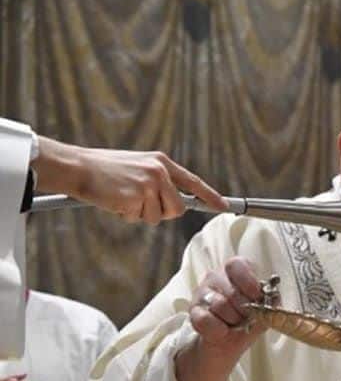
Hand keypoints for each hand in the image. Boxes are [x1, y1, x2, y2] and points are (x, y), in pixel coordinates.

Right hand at [34, 137, 226, 224]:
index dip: (210, 196)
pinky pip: (139, 218)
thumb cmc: (104, 169)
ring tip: (123, 198)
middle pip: (178, 208)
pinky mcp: (136, 197)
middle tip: (141, 204)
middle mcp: (159, 172)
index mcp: (161, 162)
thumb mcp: (138, 166)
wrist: (77, 166)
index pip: (193, 182)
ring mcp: (149, 184)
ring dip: (141, 214)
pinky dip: (126, 215)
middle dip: (163, 213)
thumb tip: (175, 204)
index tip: (223, 206)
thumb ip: (158, 180)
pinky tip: (115, 201)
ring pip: (158, 217)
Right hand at [188, 256, 268, 356]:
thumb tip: (275, 297)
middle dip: (245, 309)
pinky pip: (205, 320)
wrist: (227, 344)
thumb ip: (271, 302)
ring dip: (233, 320)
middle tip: (247, 317)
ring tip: (234, 324)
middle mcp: (216, 277)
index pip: (238, 265)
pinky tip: (222, 331)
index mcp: (236, 271)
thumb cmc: (247, 322)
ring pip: (220, 305)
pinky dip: (218, 330)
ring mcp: (202, 293)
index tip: (257, 296)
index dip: (249, 281)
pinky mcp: (193, 312)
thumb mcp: (264, 312)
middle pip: (232, 290)